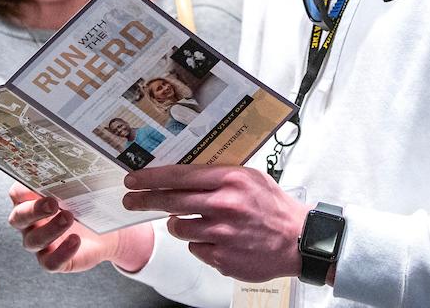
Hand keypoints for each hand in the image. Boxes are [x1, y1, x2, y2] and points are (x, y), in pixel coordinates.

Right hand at [8, 184, 152, 272]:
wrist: (103, 233)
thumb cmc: (83, 205)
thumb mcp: (77, 190)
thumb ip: (67, 179)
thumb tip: (69, 159)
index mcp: (31, 201)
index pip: (17, 194)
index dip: (22, 189)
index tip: (35, 183)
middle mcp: (30, 224)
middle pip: (18, 218)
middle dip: (33, 210)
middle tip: (53, 202)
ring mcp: (39, 244)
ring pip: (33, 241)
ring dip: (50, 229)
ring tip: (69, 217)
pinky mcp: (52, 261)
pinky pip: (50, 262)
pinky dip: (61, 252)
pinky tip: (75, 240)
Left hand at [123, 165, 309, 281]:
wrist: (298, 240)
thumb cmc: (273, 206)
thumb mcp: (249, 177)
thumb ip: (218, 173)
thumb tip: (183, 171)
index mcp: (230, 180)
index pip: (180, 175)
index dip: (152, 177)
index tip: (134, 179)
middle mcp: (224, 206)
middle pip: (171, 201)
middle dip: (146, 200)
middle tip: (131, 200)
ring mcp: (222, 235)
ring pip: (180, 228)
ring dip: (180, 224)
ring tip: (193, 221)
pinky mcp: (222, 258)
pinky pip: (195, 248)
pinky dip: (200, 243)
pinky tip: (217, 239)